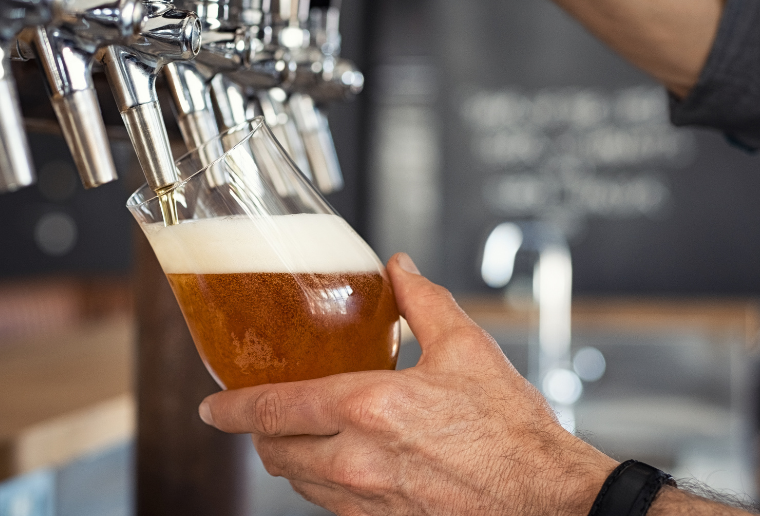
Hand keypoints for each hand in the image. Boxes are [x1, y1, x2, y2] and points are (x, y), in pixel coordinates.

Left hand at [198, 253, 617, 515]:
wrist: (548, 498)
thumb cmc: (512, 428)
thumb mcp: (467, 348)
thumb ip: (422, 302)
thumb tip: (399, 268)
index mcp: (370, 407)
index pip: (274, 409)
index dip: (232, 408)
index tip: (212, 407)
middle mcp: (359, 459)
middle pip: (277, 452)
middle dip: (260, 434)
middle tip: (261, 417)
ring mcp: (369, 501)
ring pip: (300, 485)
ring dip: (291, 460)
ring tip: (300, 438)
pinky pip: (333, 508)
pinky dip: (325, 486)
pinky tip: (343, 467)